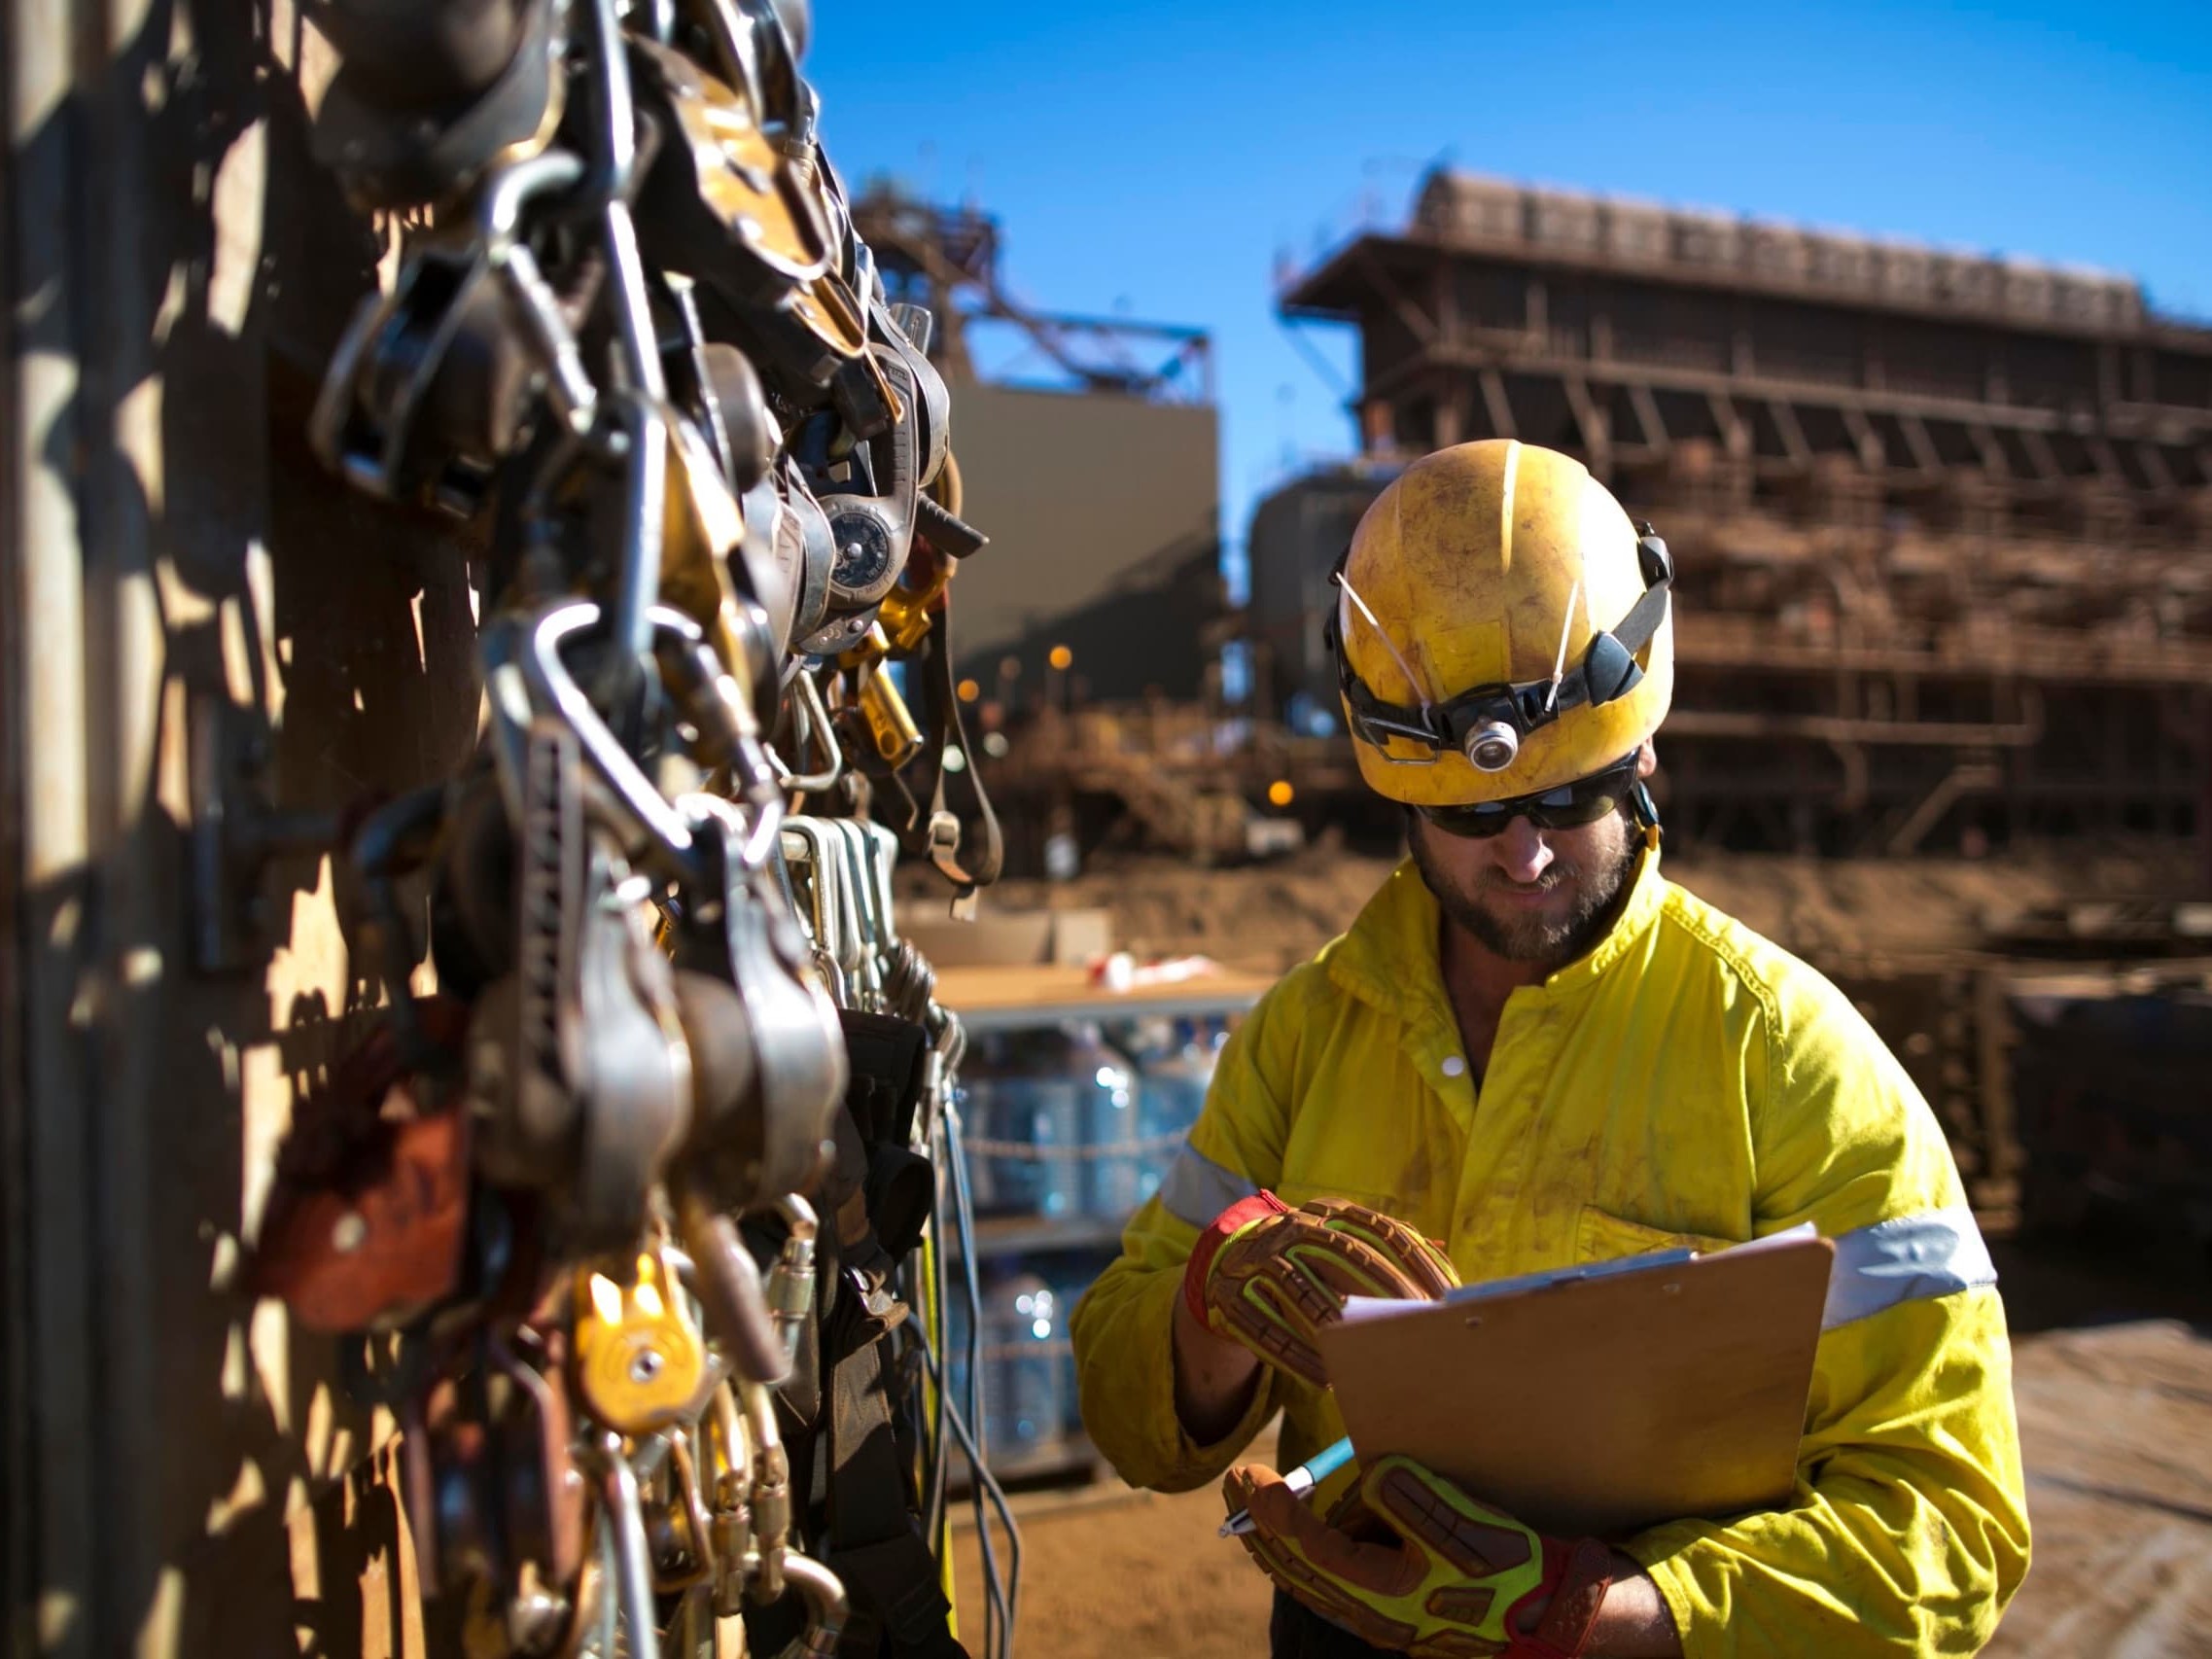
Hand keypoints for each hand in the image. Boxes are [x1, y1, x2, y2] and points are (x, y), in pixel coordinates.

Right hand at [1181, 1193, 1457, 1386]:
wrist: (1229, 1264)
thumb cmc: (1308, 1262)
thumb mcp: (1339, 1244)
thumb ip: (1385, 1252)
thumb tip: (1444, 1265)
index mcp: (1327, 1215)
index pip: (1379, 1228)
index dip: (1414, 1260)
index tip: (1444, 1295)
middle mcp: (1291, 1229)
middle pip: (1343, 1253)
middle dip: (1386, 1288)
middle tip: (1417, 1325)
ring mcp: (1257, 1261)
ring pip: (1301, 1290)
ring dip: (1338, 1325)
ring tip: (1372, 1353)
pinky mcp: (1231, 1297)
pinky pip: (1267, 1329)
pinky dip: (1298, 1355)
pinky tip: (1326, 1377)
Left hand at [1222, 1457, 1614, 1658]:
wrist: (1543, 1616)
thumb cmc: (1509, 1573)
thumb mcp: (1469, 1530)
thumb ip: (1417, 1502)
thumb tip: (1372, 1476)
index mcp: (1385, 1593)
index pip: (1310, 1551)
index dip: (1275, 1513)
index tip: (1251, 1477)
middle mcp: (1370, 1611)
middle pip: (1295, 1568)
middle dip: (1258, 1522)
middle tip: (1232, 1480)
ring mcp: (1375, 1613)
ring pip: (1306, 1577)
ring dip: (1274, 1538)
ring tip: (1250, 1500)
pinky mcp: (1386, 1608)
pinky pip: (1326, 1580)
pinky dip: (1301, 1552)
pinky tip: (1293, 1530)